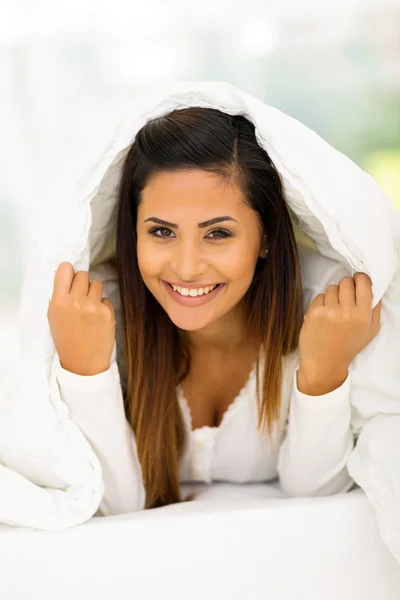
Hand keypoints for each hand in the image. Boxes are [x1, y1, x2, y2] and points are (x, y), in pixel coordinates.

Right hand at [47, 262, 115, 375]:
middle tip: (81, 298)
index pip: (65, 268)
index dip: (69, 272)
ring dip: (94, 293)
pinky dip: (103, 306)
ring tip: (90, 308)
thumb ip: (59, 296)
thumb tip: (67, 276)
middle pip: (83, 274)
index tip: (71, 279)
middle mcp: (75, 301)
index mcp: (58, 301)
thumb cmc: (66, 340)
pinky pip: (106, 299)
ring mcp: (93, 306)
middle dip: (83, 284)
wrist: (82, 363)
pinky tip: (98, 319)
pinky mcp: (107, 313)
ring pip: (97, 284)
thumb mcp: (54, 317)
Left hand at [297, 272, 381, 394]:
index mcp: (363, 315)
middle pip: (346, 282)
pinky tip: (324, 316)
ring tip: (334, 310)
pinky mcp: (314, 313)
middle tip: (344, 299)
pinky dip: (321, 303)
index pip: (363, 282)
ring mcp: (329, 311)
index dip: (360, 278)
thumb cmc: (348, 347)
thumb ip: (374, 309)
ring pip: (332, 288)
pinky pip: (319, 296)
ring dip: (333, 295)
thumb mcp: (370, 331)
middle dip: (346, 287)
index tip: (357, 281)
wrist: (325, 364)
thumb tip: (374, 288)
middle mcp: (347, 311)